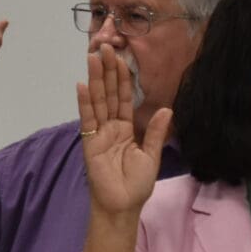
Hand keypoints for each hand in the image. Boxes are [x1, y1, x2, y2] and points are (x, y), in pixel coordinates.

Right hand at [77, 48, 172, 220]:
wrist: (122, 206)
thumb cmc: (136, 185)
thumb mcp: (151, 156)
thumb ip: (156, 132)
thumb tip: (168, 109)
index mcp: (126, 128)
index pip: (123, 98)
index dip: (122, 78)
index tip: (121, 56)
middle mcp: (111, 127)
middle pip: (109, 94)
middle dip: (107, 70)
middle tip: (105, 45)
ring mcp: (99, 134)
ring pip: (98, 101)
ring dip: (96, 79)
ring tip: (93, 57)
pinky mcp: (90, 143)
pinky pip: (88, 120)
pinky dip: (85, 103)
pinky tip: (82, 86)